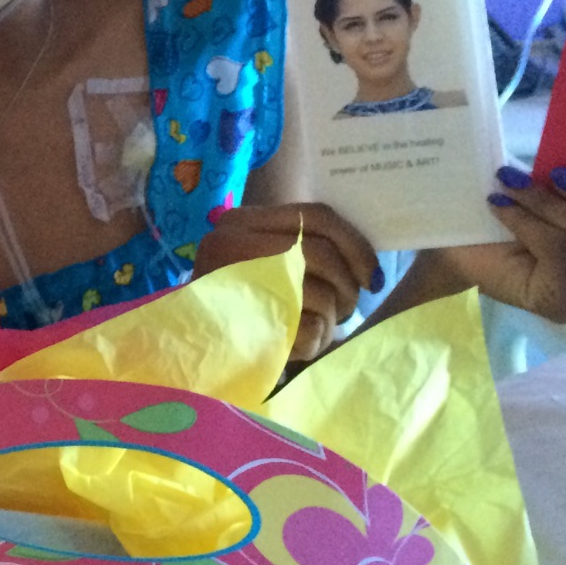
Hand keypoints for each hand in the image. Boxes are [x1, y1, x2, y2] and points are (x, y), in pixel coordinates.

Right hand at [194, 202, 381, 362]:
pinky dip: (315, 340)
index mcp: (240, 222)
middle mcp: (233, 243)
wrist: (194, 348)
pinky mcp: (248, 323)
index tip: (371, 274)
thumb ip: (299, 245)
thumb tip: (363, 255)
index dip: (356, 244)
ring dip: (332, 317)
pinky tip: (299, 346)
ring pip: (322, 293)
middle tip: (349, 307)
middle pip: (323, 254)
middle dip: (349, 284)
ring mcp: (239, 283)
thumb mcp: (262, 259)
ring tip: (319, 328)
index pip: (316, 216)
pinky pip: (310, 327)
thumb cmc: (236, 302)